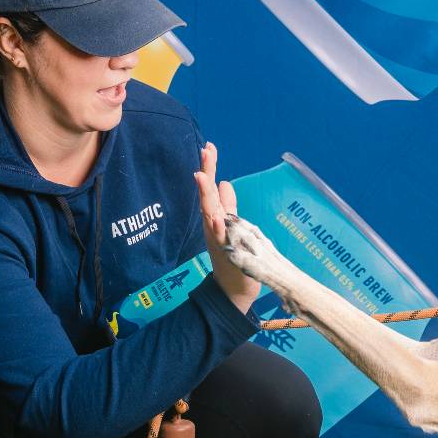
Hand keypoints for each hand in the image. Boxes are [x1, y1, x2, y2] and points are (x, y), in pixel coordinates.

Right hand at [193, 142, 260, 313]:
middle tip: (206, 151)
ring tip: (202, 177)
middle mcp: (212, 226)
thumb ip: (228, 206)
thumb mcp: (232, 225)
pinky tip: (214, 217)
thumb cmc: (234, 255)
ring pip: (210, 214)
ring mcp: (218, 239)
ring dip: (206, 196)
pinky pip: (221, 238)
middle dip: (207, 174)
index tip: (209, 147)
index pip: (211, 188)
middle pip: (208, 196)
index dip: (210, 168)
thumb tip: (225, 183)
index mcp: (214, 217)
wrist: (234, 289)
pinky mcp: (227, 253)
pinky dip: (216, 227)